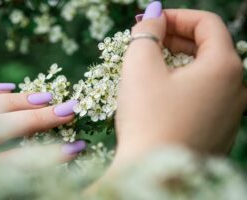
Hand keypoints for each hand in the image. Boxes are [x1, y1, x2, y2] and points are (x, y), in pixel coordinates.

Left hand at [0, 80, 85, 163]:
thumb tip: (48, 154)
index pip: (15, 164)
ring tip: (45, 98)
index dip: (48, 156)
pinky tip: (7, 88)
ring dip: (19, 101)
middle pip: (3, 127)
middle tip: (69, 110)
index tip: (75, 147)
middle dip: (40, 119)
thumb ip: (8, 171)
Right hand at [114, 6, 244, 166]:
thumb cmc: (148, 118)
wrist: (155, 175)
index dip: (176, 16)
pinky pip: (203, 97)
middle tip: (147, 40)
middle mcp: (237, 89)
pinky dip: (184, 86)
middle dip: (175, 38)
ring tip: (150, 65)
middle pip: (208, 48)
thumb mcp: (141, 66)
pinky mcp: (218, 130)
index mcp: (225, 67)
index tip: (151, 21)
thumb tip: (153, 14)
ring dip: (178, 62)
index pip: (207, 24)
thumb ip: (147, 32)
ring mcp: (230, 113)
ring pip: (205, 74)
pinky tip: (160, 94)